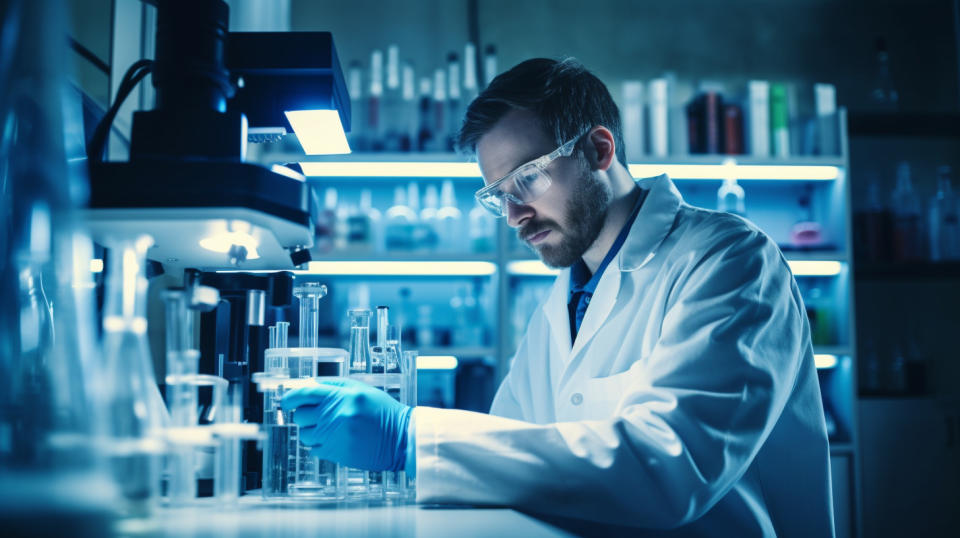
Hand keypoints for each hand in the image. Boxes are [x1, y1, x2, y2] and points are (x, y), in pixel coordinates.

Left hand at [281, 377, 411, 471]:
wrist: (399, 438)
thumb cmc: (381, 411)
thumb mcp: (360, 389)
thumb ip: (334, 385)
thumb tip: (307, 386)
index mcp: (341, 396)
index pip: (304, 394)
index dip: (290, 397)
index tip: (285, 401)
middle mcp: (335, 415)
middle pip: (300, 415)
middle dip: (305, 415)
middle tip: (318, 416)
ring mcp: (334, 436)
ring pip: (304, 435)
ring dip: (311, 432)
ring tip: (328, 430)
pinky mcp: (335, 454)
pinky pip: (313, 450)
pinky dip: (319, 446)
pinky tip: (334, 441)